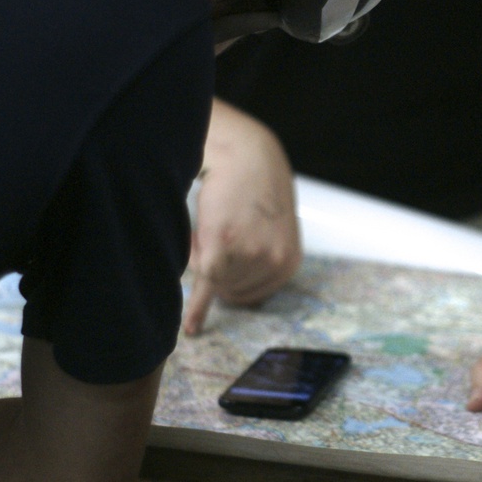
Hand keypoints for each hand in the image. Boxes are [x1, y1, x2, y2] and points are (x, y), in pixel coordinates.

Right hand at [183, 100, 301, 333]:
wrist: (245, 154)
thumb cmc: (254, 188)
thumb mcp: (274, 228)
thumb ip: (262, 258)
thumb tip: (230, 291)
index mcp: (289, 262)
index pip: (251, 296)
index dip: (230, 279)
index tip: (224, 256)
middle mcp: (274, 262)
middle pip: (231, 291)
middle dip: (216, 268)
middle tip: (214, 232)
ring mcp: (249, 256)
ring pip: (213, 281)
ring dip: (201, 259)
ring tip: (208, 227)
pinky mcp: (223, 248)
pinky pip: (205, 285)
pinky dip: (196, 307)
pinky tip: (192, 327)